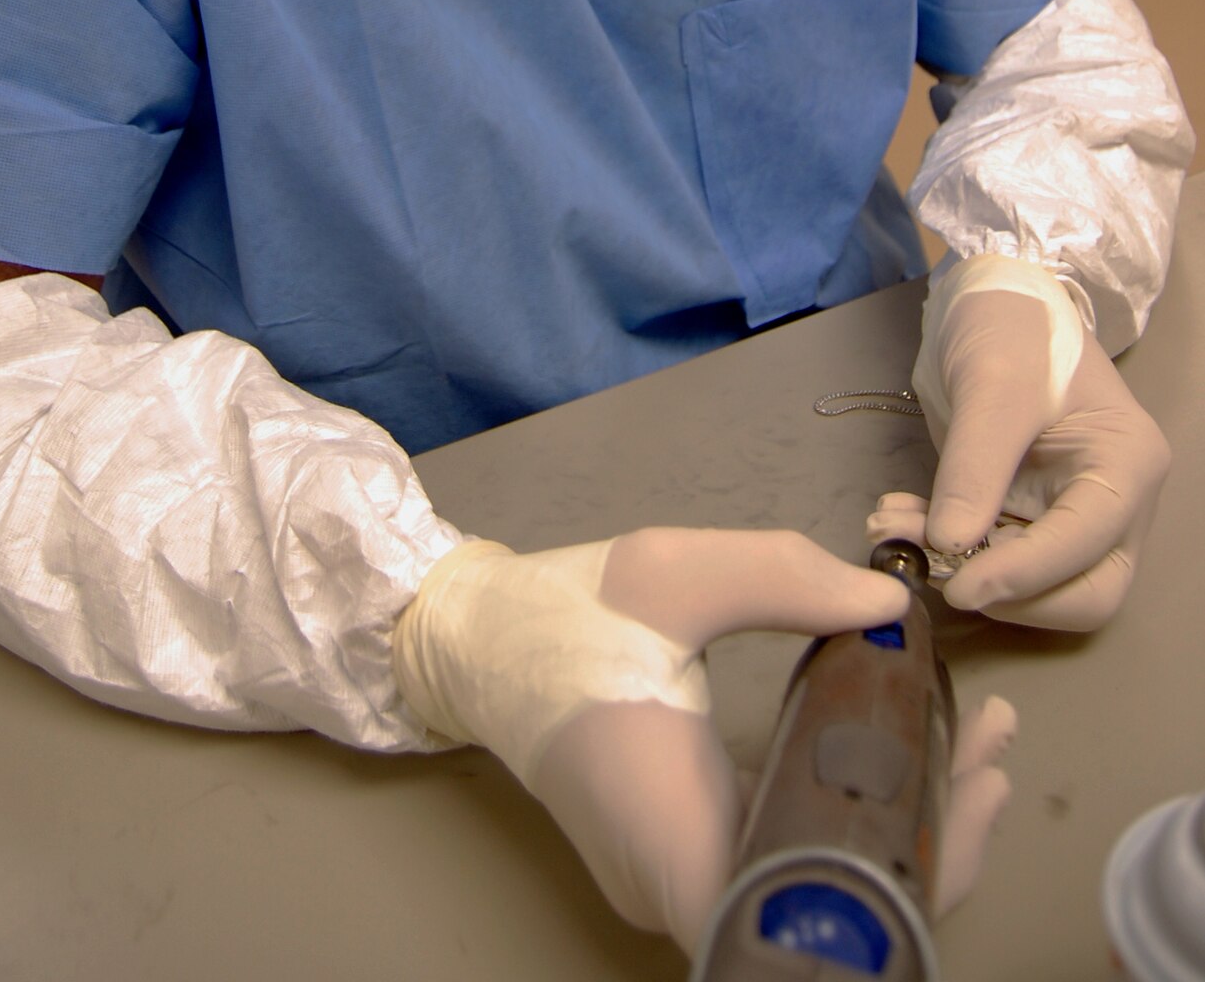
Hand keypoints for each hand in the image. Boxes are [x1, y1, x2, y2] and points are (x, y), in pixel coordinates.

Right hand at [393, 527, 1011, 950]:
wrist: (479, 640)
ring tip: (976, 743)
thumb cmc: (564, 612)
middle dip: (930, 834)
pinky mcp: (689, 851)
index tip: (962, 784)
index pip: (806, 900)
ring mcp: (682, 874)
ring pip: (814, 880)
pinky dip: (853, 807)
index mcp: (670, 830)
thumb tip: (890, 603)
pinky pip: (791, 852)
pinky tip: (905, 752)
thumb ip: (781, 578)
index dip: (901, 862)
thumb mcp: (669, 571)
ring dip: (903, 820)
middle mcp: (677, 879)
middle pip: (828, 901)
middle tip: (992, 748)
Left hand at [870, 283, 1170, 629]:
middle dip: (1007, 591)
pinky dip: (948, 549)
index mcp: (1126, 465)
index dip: (1026, 574)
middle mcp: (1113, 502)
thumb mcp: (994, 386)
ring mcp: (1069, 511)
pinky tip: (900, 518)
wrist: (988, 296)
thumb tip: (952, 545)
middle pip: (1084, 592)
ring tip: (893, 528)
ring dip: (964, 570)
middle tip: (931, 566)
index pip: (1089, 546)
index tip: (960, 583)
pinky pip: (994, 555)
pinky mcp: (1026, 512)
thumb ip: (976, 466)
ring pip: (1033, 583)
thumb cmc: (1011, 326)